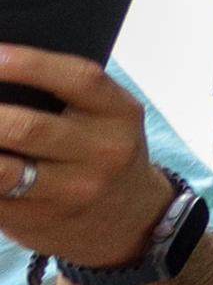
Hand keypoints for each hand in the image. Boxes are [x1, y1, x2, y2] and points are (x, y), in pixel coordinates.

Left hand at [0, 52, 176, 271]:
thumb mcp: (105, 119)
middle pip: (29, 128)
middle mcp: (103, 153)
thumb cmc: (101, 152)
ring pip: (4, 171)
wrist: (128, 219)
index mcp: (119, 114)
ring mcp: (73, 192)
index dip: (29, 64)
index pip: (77, 79)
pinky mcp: (41, 220)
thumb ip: (64, 96)